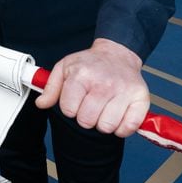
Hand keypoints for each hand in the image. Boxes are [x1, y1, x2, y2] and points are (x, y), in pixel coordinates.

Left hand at [34, 38, 149, 136]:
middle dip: (85, 118)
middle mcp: (104, 83)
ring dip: (103, 123)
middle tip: (90, 106)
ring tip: (103, 110)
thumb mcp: (64, 68)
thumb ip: (50, 88)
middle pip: (87, 120)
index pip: (68, 109)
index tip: (75, 101)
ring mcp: (124, 91)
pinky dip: (122, 128)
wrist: (117, 54)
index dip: (70, 108)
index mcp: (82, 75)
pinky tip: (117, 117)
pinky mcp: (140, 98)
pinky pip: (128, 127)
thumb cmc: (89, 64)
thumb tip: (41, 104)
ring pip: (107, 126)